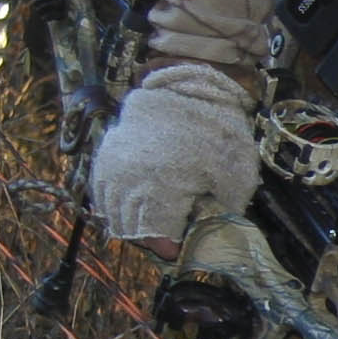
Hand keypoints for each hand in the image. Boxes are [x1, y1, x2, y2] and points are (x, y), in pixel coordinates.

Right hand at [90, 62, 260, 247]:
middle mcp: (128, 181)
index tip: (180, 251)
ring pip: (113, 212)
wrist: (188, 87)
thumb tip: (211, 238)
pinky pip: (103, 192)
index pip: (155, 237)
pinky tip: (134, 207)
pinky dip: (116, 205)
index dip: (169, 249)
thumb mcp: (234, 176)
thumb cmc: (216, 132)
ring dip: (131, 223)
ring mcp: (113, 167)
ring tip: (153, 225)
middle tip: (169, 239)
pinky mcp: (106, 155)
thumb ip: (221, 213)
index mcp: (159, 189)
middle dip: (151, 238)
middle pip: (131, 228)